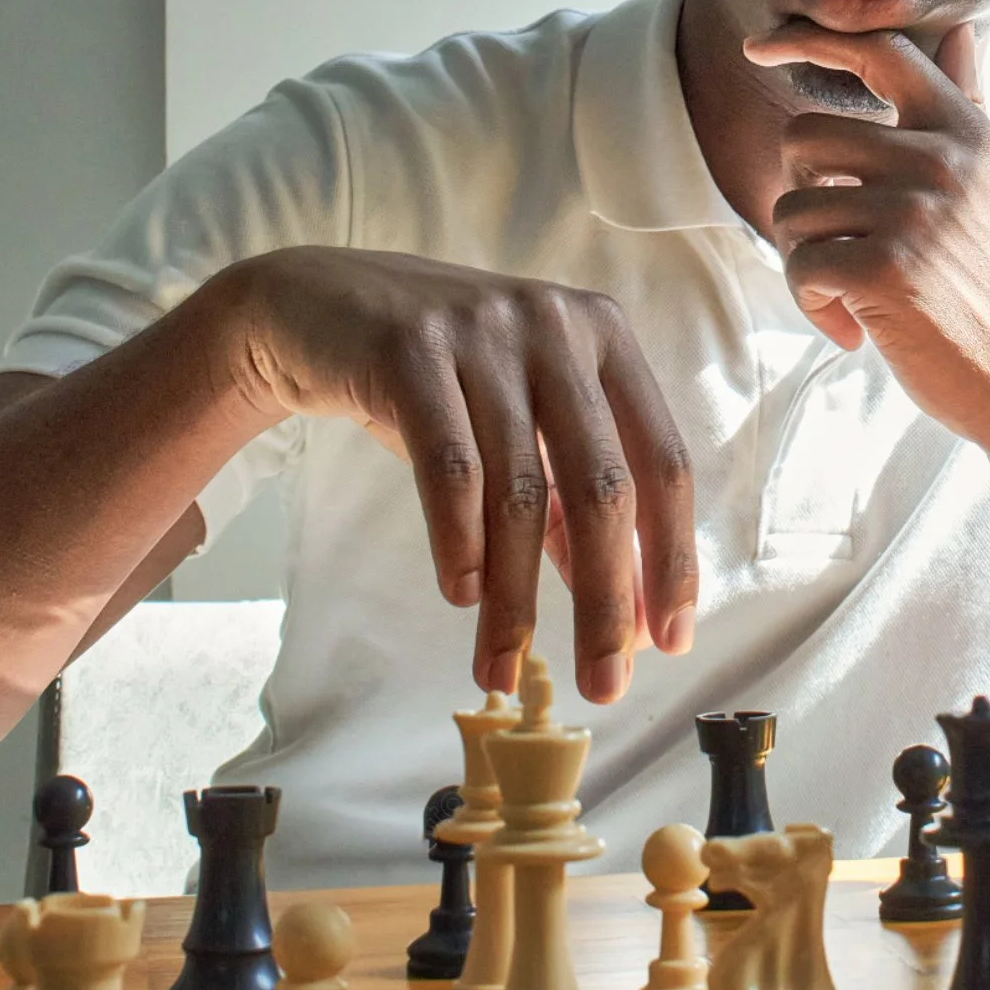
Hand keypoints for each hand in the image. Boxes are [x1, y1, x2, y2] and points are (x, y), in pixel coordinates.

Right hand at [219, 247, 697, 701]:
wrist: (317, 305)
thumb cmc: (439, 377)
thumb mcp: (518, 421)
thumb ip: (567, 496)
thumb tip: (618, 601)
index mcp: (606, 338)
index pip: (663, 461)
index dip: (672, 557)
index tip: (671, 641)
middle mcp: (557, 325)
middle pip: (603, 485)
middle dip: (607, 598)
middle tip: (606, 685)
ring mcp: (485, 329)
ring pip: (518, 490)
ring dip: (515, 596)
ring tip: (504, 666)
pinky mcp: (410, 347)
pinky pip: (449, 466)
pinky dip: (458, 542)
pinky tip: (461, 596)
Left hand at [743, 23, 989, 506]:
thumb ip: (968, 106)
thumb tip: (959, 29)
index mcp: (967, 132)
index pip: (881, 50)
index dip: (811, 40)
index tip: (760, 49)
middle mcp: (940, 160)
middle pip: (804, 136)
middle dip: (804, 195)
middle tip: (836, 244)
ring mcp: (912, 213)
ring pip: (793, 208)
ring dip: (807, 262)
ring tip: (853, 296)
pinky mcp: (883, 270)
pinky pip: (799, 265)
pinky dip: (814, 305)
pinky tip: (855, 330)